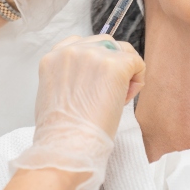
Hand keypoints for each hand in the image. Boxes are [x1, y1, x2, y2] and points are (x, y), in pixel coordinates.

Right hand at [10, 35, 145, 189]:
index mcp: (53, 57)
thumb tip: (87, 77)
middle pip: (105, 43)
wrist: (67, 145)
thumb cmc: (60, 131)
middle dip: (112, 64)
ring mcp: (93, 54)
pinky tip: (124, 99)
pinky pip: (138, 63)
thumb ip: (66, 76)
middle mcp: (71, 50)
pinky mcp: (115, 65)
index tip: (96, 80)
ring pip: (123, 51)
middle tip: (108, 93)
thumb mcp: (51, 94)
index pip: (81, 43)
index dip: (95, 61)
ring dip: (126, 72)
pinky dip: (137, 80)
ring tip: (116, 97)